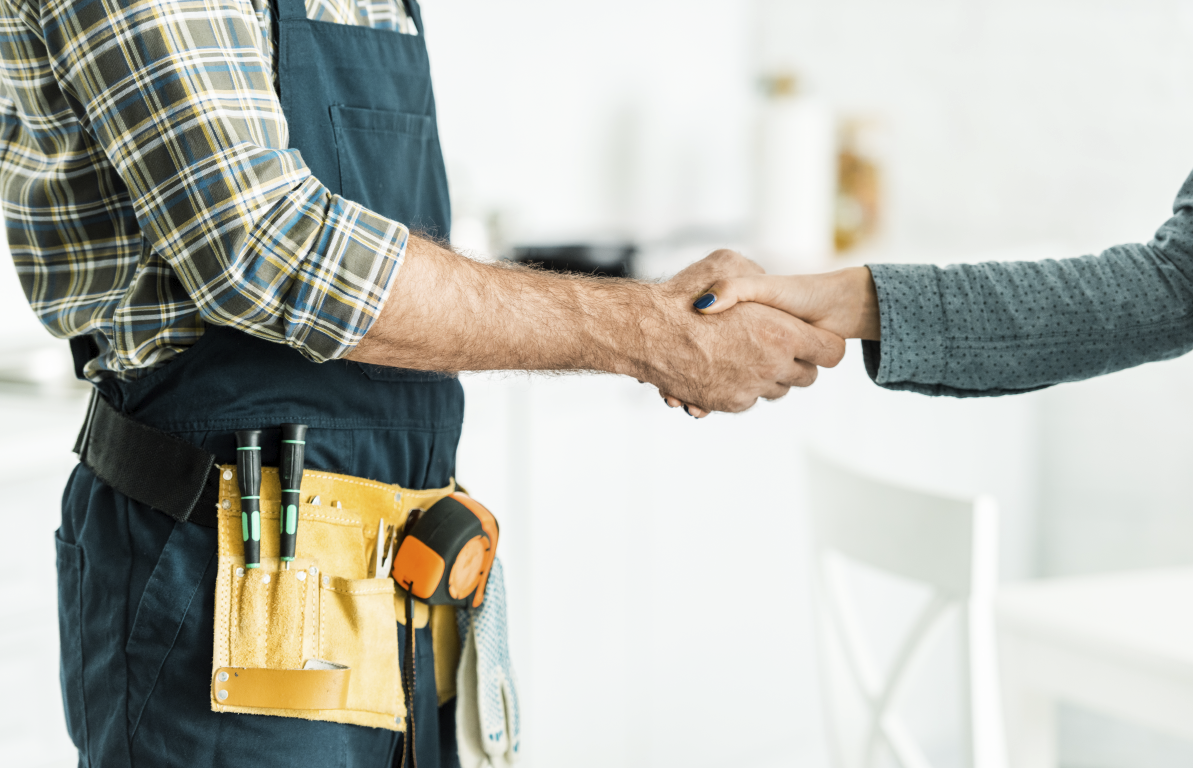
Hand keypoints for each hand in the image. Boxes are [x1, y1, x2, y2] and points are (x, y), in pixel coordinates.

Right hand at [660, 266, 877, 417]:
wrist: (646, 332)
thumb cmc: (684, 295)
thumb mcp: (727, 264)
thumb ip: (754, 274)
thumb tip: (763, 282)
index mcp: (782, 333)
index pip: (831, 352)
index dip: (823, 344)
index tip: (811, 338)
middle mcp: (772, 365)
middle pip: (807, 377)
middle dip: (797, 363)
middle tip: (778, 346)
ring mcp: (750, 388)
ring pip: (777, 391)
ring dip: (769, 376)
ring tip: (748, 355)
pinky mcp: (729, 403)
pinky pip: (749, 400)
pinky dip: (741, 386)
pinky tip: (725, 367)